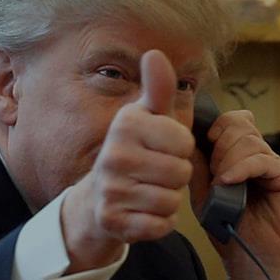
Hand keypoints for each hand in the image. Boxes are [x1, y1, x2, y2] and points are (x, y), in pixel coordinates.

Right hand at [61, 50, 193, 271]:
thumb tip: (155, 54)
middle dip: (175, 178)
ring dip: (167, 201)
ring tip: (148, 192)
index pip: (184, 142)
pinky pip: (160, 225)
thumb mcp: (146, 118)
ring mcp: (110, 190)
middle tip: (155, 175)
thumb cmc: (133, 153)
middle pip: (180, 173)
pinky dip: (159, 223)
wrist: (95, 199)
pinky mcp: (112, 220)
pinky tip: (142, 212)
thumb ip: (158, 89)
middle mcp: (113, 155)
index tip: (162, 149)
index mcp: (125, 125)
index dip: (181, 149)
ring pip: (171, 200)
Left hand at [190, 110, 279, 279]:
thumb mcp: (203, 195)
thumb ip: (198, 167)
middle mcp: (257, 155)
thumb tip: (187, 139)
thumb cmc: (227, 228)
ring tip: (220, 184)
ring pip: (250, 140)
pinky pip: (262, 160)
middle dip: (219, 143)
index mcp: (238, 155)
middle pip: (239, 125)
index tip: (202, 142)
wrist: (249, 258)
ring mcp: (272, 164)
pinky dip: (242, 168)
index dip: (215, 126)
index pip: (230, 121)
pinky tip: (228, 182)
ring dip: (228, 159)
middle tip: (212, 171)